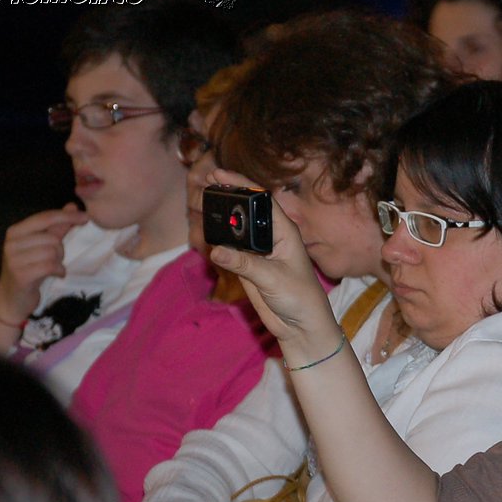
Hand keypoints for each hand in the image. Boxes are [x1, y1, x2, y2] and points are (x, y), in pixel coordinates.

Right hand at [0, 204, 89, 322]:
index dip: (66, 216)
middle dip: (60, 249)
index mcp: (15, 232)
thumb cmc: (29, 270)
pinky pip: (51, 266)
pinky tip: (56, 274)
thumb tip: (72, 206)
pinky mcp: (21, 275)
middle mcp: (11, 243)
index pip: (45, 218)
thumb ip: (56, 227)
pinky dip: (59, 270)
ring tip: (51, 268)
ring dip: (59, 261)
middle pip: (52, 238)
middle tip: (54, 260)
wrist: (12, 298)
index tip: (85, 217)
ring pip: (52, 252)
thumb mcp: (41, 246)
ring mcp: (14, 259)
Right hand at [202, 168, 339, 359]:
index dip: (241, 184)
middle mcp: (271, 237)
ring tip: (201, 205)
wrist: (301, 327)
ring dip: (220, 219)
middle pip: (245, 211)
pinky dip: (217, 242)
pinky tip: (204, 235)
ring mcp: (258, 252)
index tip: (220, 174)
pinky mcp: (248, 267)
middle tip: (205, 183)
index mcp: (284, 231)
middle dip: (227, 195)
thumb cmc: (300, 299)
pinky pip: (229, 250)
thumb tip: (216, 250)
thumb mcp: (273, 279)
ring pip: (235, 230)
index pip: (262, 199)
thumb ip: (245, 264)